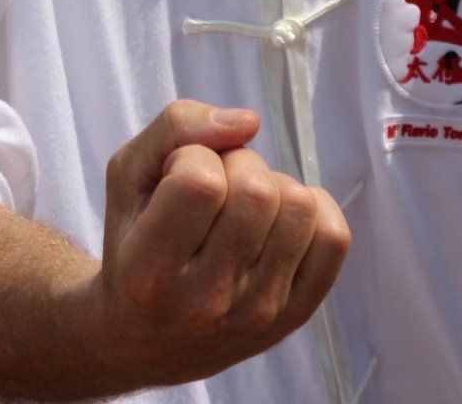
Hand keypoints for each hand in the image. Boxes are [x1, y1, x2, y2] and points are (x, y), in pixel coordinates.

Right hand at [83, 100, 350, 387]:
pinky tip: (278, 219)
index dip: (193, 155)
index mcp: (149, 270)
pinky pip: (333, 238)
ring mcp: (256, 313)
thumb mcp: (127, 176)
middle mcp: (205, 301)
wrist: (143, 340)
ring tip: (244, 205)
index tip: (178, 174)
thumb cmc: (133, 244)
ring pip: (300, 207)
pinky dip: (313, 210)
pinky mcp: (294, 315)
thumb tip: (249, 122)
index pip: (200, 181)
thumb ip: (175, 127)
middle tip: (215, 184)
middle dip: (238, 164)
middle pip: (257, 191)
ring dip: (275, 186)